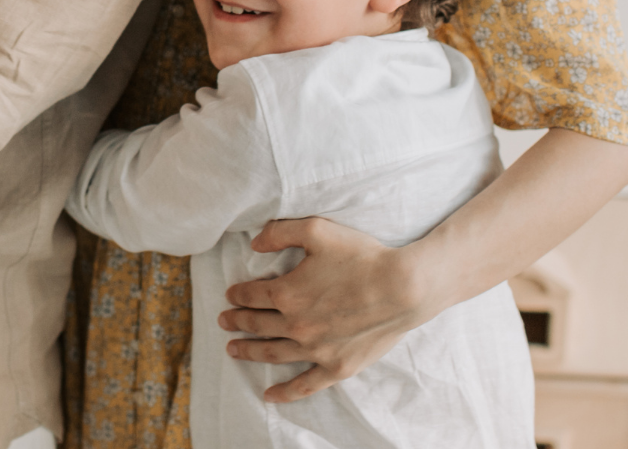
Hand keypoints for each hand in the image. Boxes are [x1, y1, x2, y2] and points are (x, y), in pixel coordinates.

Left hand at [219, 216, 432, 402]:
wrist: (403, 288)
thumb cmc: (362, 256)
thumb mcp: (317, 231)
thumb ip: (280, 233)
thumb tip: (253, 243)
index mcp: (287, 292)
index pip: (252, 295)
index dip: (237, 295)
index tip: (230, 296)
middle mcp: (295, 324)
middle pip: (257, 324)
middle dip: (236, 322)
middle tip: (224, 322)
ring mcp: (315, 349)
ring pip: (272, 353)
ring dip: (249, 351)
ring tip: (233, 350)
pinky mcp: (336, 366)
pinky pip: (304, 385)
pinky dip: (284, 392)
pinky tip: (268, 395)